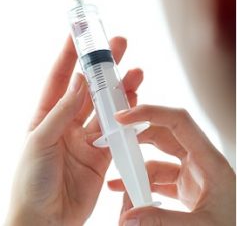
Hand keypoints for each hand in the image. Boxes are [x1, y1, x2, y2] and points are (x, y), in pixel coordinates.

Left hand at [5, 36, 143, 225]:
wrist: (44, 221)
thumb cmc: (31, 182)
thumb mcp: (40, 140)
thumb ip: (62, 111)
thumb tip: (79, 82)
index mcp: (46, 116)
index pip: (59, 78)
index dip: (69, 55)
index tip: (78, 34)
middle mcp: (67, 123)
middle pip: (88, 88)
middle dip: (102, 66)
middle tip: (117, 45)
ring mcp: (85, 137)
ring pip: (106, 107)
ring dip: (120, 90)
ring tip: (135, 72)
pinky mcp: (101, 153)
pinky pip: (116, 130)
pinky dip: (126, 115)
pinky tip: (135, 100)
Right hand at [108, 105, 235, 225]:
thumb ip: (164, 221)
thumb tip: (130, 217)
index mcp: (210, 161)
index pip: (179, 121)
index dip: (151, 113)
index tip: (126, 117)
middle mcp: (201, 161)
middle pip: (164, 134)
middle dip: (138, 136)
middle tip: (117, 140)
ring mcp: (192, 173)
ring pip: (158, 157)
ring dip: (137, 166)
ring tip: (121, 181)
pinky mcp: (185, 185)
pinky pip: (159, 177)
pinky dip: (142, 182)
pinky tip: (129, 191)